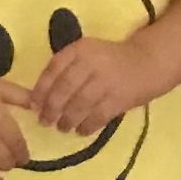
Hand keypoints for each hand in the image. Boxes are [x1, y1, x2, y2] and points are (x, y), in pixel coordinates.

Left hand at [25, 30, 147, 141]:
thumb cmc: (110, 61)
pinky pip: (98, 116)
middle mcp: (92, 62)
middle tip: (44, 121)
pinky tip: (81, 130)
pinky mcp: (120, 98)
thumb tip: (40, 96)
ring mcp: (107, 80)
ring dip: (67, 119)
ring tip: (62, 127)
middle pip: (65, 88)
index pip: (54, 68)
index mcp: (80, 49)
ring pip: (80, 104)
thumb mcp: (87, 54)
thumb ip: (66, 70)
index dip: (41, 88)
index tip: (33, 105)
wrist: (146, 62)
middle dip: (51, 107)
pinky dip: (87, 125)